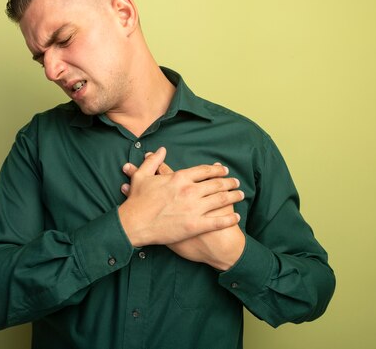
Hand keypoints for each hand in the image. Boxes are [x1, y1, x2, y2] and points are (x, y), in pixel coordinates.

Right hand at [117, 147, 242, 247]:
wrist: (134, 224)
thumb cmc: (137, 201)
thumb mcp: (142, 175)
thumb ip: (154, 161)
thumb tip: (161, 149)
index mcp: (180, 178)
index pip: (204, 171)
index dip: (217, 170)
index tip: (224, 170)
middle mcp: (190, 191)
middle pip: (216, 184)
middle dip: (229, 182)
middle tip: (237, 183)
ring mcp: (194, 208)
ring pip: (221, 200)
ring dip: (234, 196)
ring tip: (241, 195)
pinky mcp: (196, 225)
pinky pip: (218, 221)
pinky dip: (230, 218)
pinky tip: (237, 216)